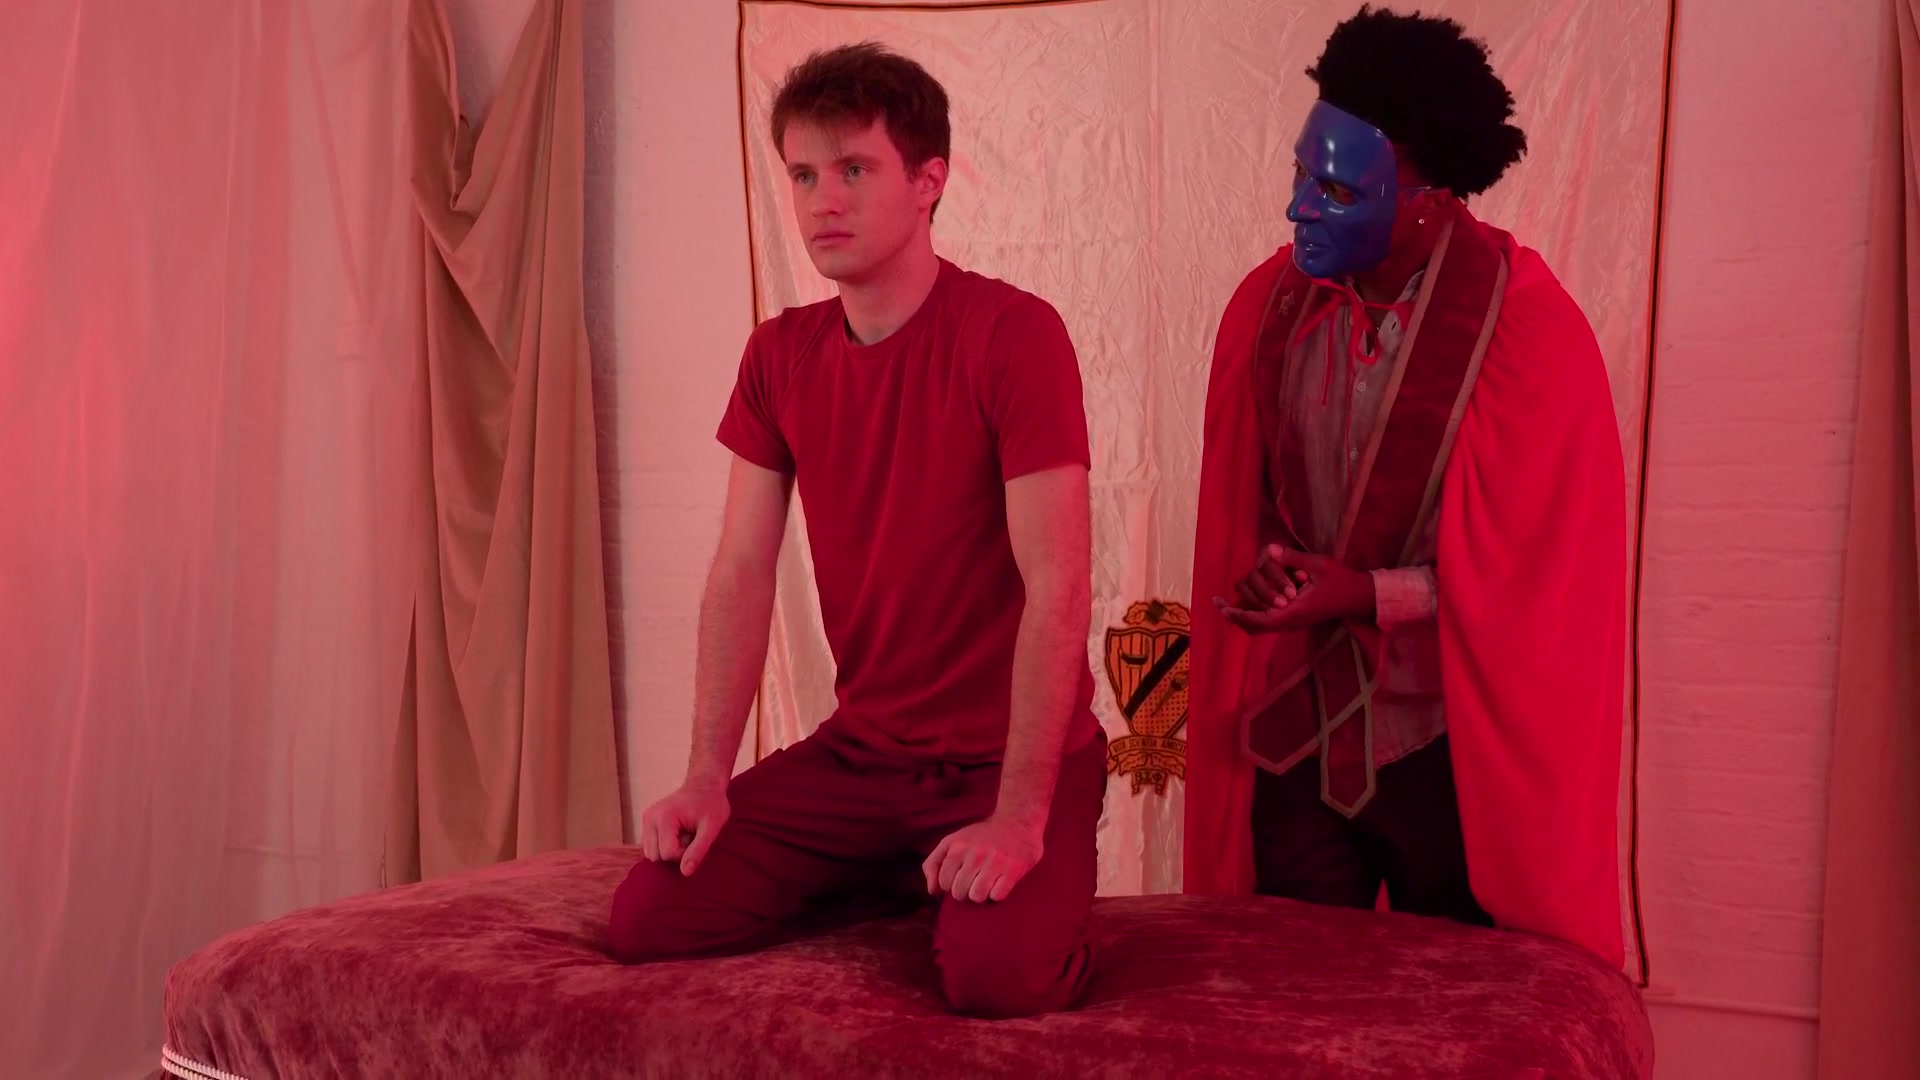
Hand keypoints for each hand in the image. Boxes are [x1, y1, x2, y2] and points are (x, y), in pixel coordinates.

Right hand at [638, 781, 729, 876]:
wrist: (704, 785)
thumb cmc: (711, 804)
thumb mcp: (711, 828)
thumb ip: (698, 850)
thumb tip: (685, 872)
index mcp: (664, 817)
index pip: (668, 854)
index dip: (684, 854)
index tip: (696, 841)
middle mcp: (650, 818)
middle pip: (656, 856)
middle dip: (674, 854)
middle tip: (690, 838)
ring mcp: (646, 819)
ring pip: (651, 854)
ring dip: (668, 851)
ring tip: (684, 836)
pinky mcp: (647, 822)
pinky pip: (651, 846)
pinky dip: (663, 846)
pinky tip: (677, 835)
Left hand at [923, 814, 1044, 903]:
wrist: (1018, 821)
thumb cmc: (982, 836)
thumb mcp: (953, 841)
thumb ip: (934, 863)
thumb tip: (933, 892)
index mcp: (957, 846)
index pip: (943, 883)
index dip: (950, 884)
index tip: (961, 876)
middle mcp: (975, 853)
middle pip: (959, 892)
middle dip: (965, 891)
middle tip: (975, 880)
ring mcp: (995, 861)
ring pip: (977, 896)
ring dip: (981, 895)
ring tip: (986, 883)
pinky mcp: (1013, 870)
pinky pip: (997, 896)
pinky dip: (997, 894)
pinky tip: (1000, 883)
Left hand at [1213, 544, 1375, 632]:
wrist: (1360, 597)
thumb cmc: (1341, 580)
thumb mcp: (1319, 565)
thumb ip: (1294, 559)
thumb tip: (1270, 550)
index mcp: (1295, 611)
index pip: (1260, 619)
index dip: (1239, 614)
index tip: (1222, 607)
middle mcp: (1291, 621)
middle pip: (1256, 626)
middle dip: (1236, 616)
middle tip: (1218, 603)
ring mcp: (1294, 622)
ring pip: (1262, 626)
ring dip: (1244, 616)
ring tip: (1227, 603)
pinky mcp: (1297, 619)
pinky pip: (1270, 622)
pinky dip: (1255, 615)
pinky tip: (1249, 602)